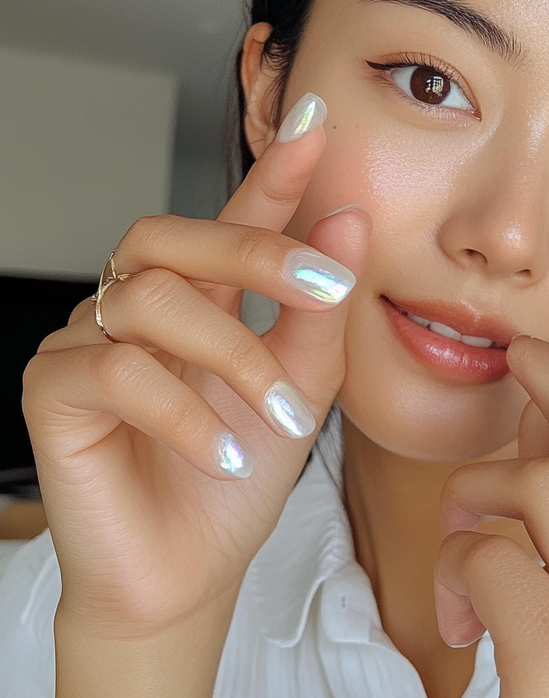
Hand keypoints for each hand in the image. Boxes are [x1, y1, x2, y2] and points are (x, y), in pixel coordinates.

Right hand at [22, 93, 370, 639]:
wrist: (189, 572)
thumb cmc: (240, 475)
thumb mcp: (301, 390)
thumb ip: (319, 313)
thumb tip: (344, 219)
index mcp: (202, 300)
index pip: (232, 219)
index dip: (272, 172)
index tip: (316, 125)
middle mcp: (139, 307)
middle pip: (175, 235)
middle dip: (256, 250)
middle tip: (325, 284)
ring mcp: (89, 344)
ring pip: (153, 301)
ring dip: (233, 356)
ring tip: (283, 417)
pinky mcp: (53, 391)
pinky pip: (116, 372)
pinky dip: (184, 413)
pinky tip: (226, 455)